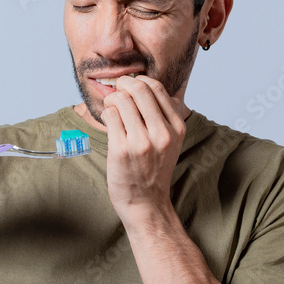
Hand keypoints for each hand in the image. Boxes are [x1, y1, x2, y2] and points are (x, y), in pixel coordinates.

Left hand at [101, 76, 187, 222]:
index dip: (139, 81)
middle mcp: (162, 133)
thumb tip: (149, 86)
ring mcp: (141, 142)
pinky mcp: (121, 150)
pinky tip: (109, 121)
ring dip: (111, 99)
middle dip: (123, 84)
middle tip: (116, 91)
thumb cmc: (154, 170)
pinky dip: (106, 113)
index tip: (130, 87)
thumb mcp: (172, 142)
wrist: (147, 203)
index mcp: (177, 128)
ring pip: (121, 99)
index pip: (157, 88)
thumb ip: (165, 116)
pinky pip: (110, 115)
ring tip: (111, 108)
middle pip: (138, 88)